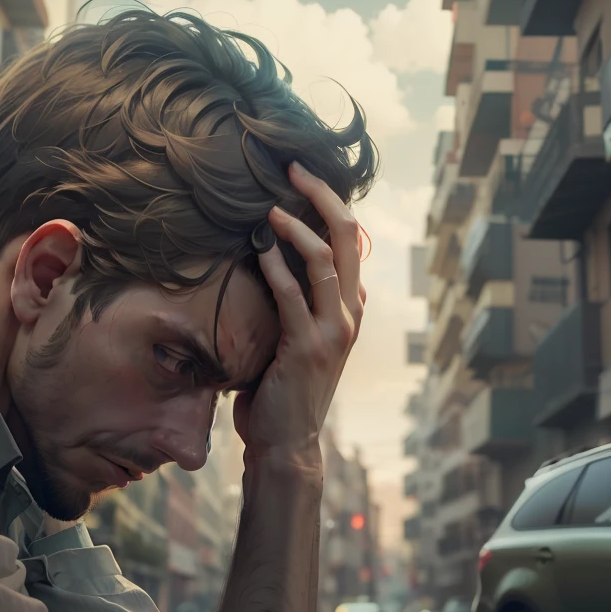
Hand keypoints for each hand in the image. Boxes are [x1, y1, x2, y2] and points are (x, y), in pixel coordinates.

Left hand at [234, 162, 366, 466]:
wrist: (286, 443)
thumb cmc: (281, 391)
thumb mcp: (298, 341)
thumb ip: (299, 308)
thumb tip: (276, 270)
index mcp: (349, 308)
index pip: (351, 242)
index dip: (331, 204)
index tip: (302, 177)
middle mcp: (350, 314)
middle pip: (348, 237)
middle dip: (323, 196)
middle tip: (294, 168)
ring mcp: (334, 330)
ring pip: (326, 260)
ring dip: (298, 227)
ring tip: (271, 209)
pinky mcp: (308, 346)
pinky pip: (294, 294)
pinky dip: (277, 267)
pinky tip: (259, 251)